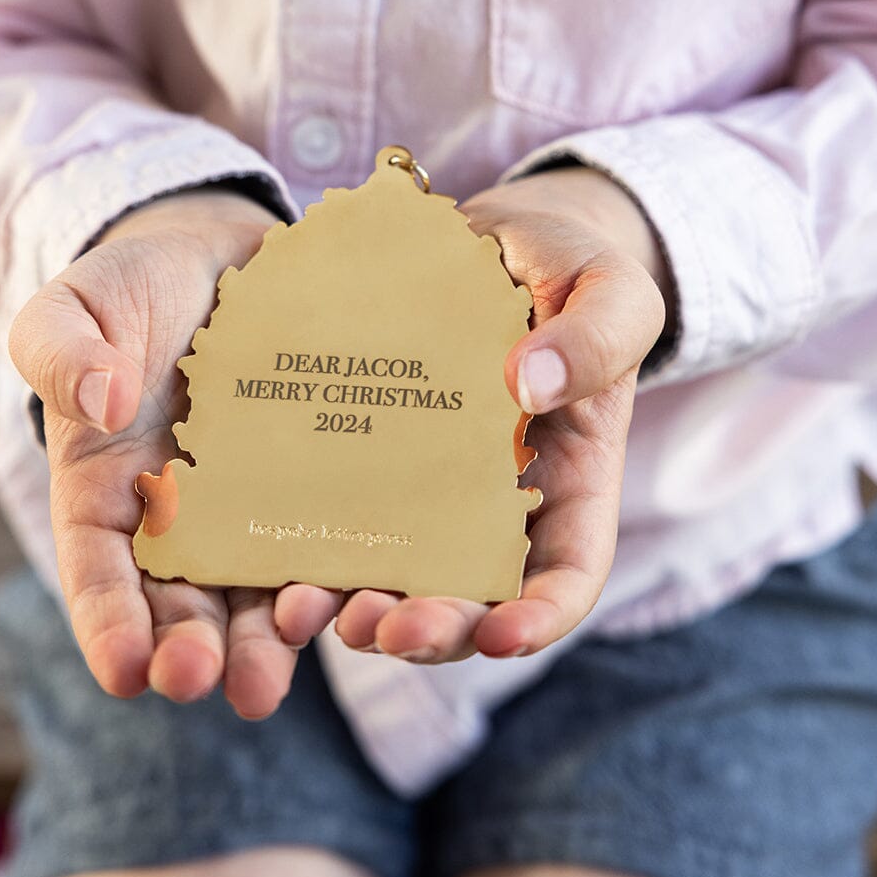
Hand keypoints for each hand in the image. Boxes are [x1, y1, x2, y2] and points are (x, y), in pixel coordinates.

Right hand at [9, 188, 342, 717]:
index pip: (98, 567)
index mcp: (107, 488)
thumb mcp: (75, 308)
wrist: (219, 254)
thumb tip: (103, 403)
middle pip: (182, 599)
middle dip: (193, 647)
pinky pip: (331, 531)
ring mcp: (256, 503)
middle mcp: (182, 515)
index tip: (125, 670)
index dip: (108, 622)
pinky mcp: (319, 479)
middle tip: (206, 680)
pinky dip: (341, 570)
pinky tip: (360, 599)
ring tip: (275, 676)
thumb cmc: (133, 288)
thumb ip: (63, 353)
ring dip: (267, 638)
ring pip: (259, 586)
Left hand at [274, 168, 668, 663]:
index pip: (566, 577)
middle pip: (467, 594)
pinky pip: (336, 502)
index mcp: (570, 484)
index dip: (536, 619)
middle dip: (427, 626)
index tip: (499, 636)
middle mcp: (494, 504)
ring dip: (350, 601)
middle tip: (379, 631)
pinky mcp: (366, 450)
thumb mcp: (611, 294)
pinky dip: (305, 534)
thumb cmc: (573, 270)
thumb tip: (528, 386)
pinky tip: (265, 543)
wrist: (497, 239)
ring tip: (304, 609)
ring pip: (392, 567)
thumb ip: (595, 339)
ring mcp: (424, 483)